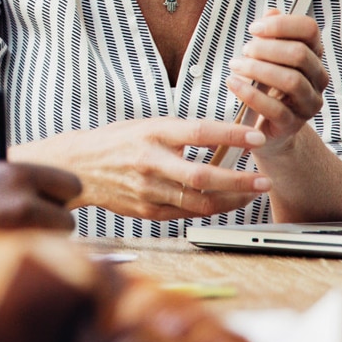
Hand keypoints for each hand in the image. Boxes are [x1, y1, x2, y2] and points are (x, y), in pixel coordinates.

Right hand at [0, 162, 81, 272]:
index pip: (69, 185)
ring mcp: (18, 230)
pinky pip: (36, 265)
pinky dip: (23, 266)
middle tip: (15, 233)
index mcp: (15, 172)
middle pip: (67, 217)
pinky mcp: (9, 258)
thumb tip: (47, 200)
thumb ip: (13, 189)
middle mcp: (23, 195)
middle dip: (49, 226)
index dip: (55, 199)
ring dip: (37, 248)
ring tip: (0, 248)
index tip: (40, 208)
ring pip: (54, 245)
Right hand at [13, 118, 269, 220]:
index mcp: (152, 132)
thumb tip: (223, 139)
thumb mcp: (146, 126)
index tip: (256, 137)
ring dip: (231, 200)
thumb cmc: (117, 143)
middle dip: (239, 181)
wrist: (79, 167)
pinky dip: (210, 209)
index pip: (198, 132)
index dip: (230, 134)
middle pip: (203, 176)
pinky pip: (187, 214)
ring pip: (199, 202)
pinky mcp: (147, 211)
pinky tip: (224, 202)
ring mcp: (148, 190)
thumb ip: (180, 135)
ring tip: (251, 194)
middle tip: (263, 180)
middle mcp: (150, 162)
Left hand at [227, 7, 329, 156]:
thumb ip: (271, 34)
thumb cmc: (266, 85)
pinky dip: (250, 93)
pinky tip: (233, 83)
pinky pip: (275, 108)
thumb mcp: (267, 57)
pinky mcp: (292, 124)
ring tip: (236, 66)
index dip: (281, 24)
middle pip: (300, 54)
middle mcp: (317, 78)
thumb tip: (272, 11)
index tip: (253, 29)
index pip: (309, 29)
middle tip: (245, 50)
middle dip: (267, 48)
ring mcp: (308, 103)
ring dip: (258, 69)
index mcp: (313, 55)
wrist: (268, 128)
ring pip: (291, 80)